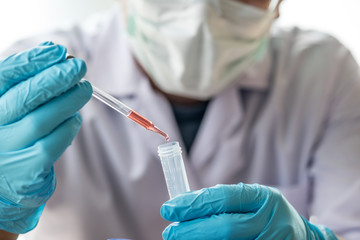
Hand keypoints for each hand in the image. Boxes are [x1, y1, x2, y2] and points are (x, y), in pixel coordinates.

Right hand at [0, 42, 91, 232]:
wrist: (0, 180)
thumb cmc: (9, 130)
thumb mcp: (10, 103)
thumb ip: (28, 79)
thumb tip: (55, 52)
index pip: (7, 76)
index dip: (34, 61)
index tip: (59, 51)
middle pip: (26, 96)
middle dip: (57, 78)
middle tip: (79, 66)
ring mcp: (8, 148)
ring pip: (41, 120)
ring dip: (69, 100)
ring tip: (85, 89)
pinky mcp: (26, 170)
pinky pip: (52, 145)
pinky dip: (68, 128)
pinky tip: (75, 118)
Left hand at [161, 183, 336, 239]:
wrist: (301, 238)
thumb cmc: (266, 214)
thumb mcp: (251, 199)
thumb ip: (222, 201)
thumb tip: (183, 206)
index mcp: (264, 197)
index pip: (224, 197)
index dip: (194, 203)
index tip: (169, 208)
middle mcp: (271, 221)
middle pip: (225, 227)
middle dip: (191, 230)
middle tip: (170, 232)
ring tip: (180, 239)